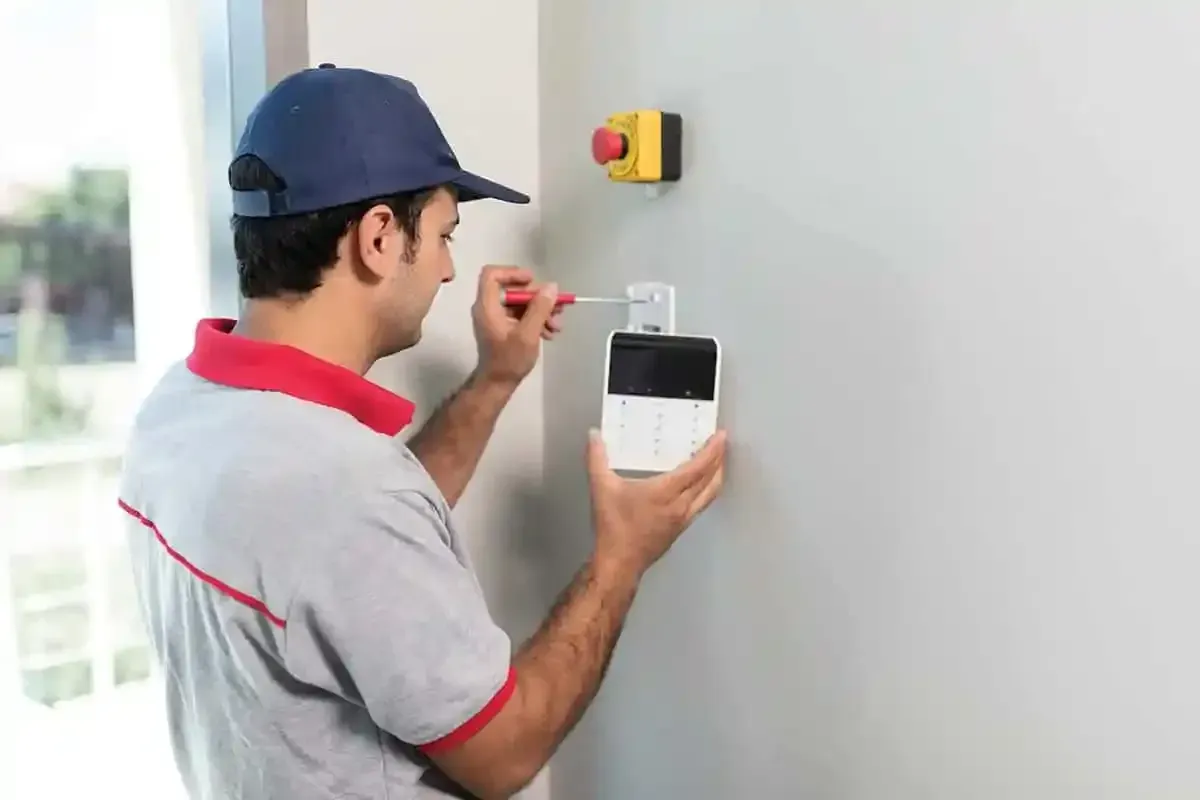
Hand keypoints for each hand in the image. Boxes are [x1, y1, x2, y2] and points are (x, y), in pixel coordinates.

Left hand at [472, 266, 564, 385]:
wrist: (497, 384)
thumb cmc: (509, 360)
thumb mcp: (528, 334)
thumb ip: (539, 309)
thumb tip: (552, 287)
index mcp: (487, 306)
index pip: (492, 274)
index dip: (512, 272)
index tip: (533, 280)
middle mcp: (488, 308)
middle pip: (512, 289)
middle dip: (537, 297)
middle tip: (556, 307)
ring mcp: (496, 318)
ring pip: (520, 303)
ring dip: (540, 311)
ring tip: (557, 325)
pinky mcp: (503, 327)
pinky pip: (520, 315)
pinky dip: (535, 320)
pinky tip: (550, 332)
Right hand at [586, 429, 727, 576]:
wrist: (619, 563)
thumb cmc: (614, 526)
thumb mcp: (601, 488)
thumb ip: (597, 458)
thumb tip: (594, 435)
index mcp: (666, 491)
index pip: (698, 468)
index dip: (712, 451)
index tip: (720, 436)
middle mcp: (681, 505)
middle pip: (710, 480)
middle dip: (719, 460)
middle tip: (722, 444)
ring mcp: (683, 519)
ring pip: (709, 495)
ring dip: (716, 477)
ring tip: (718, 463)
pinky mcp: (680, 530)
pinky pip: (701, 506)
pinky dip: (707, 492)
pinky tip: (700, 488)